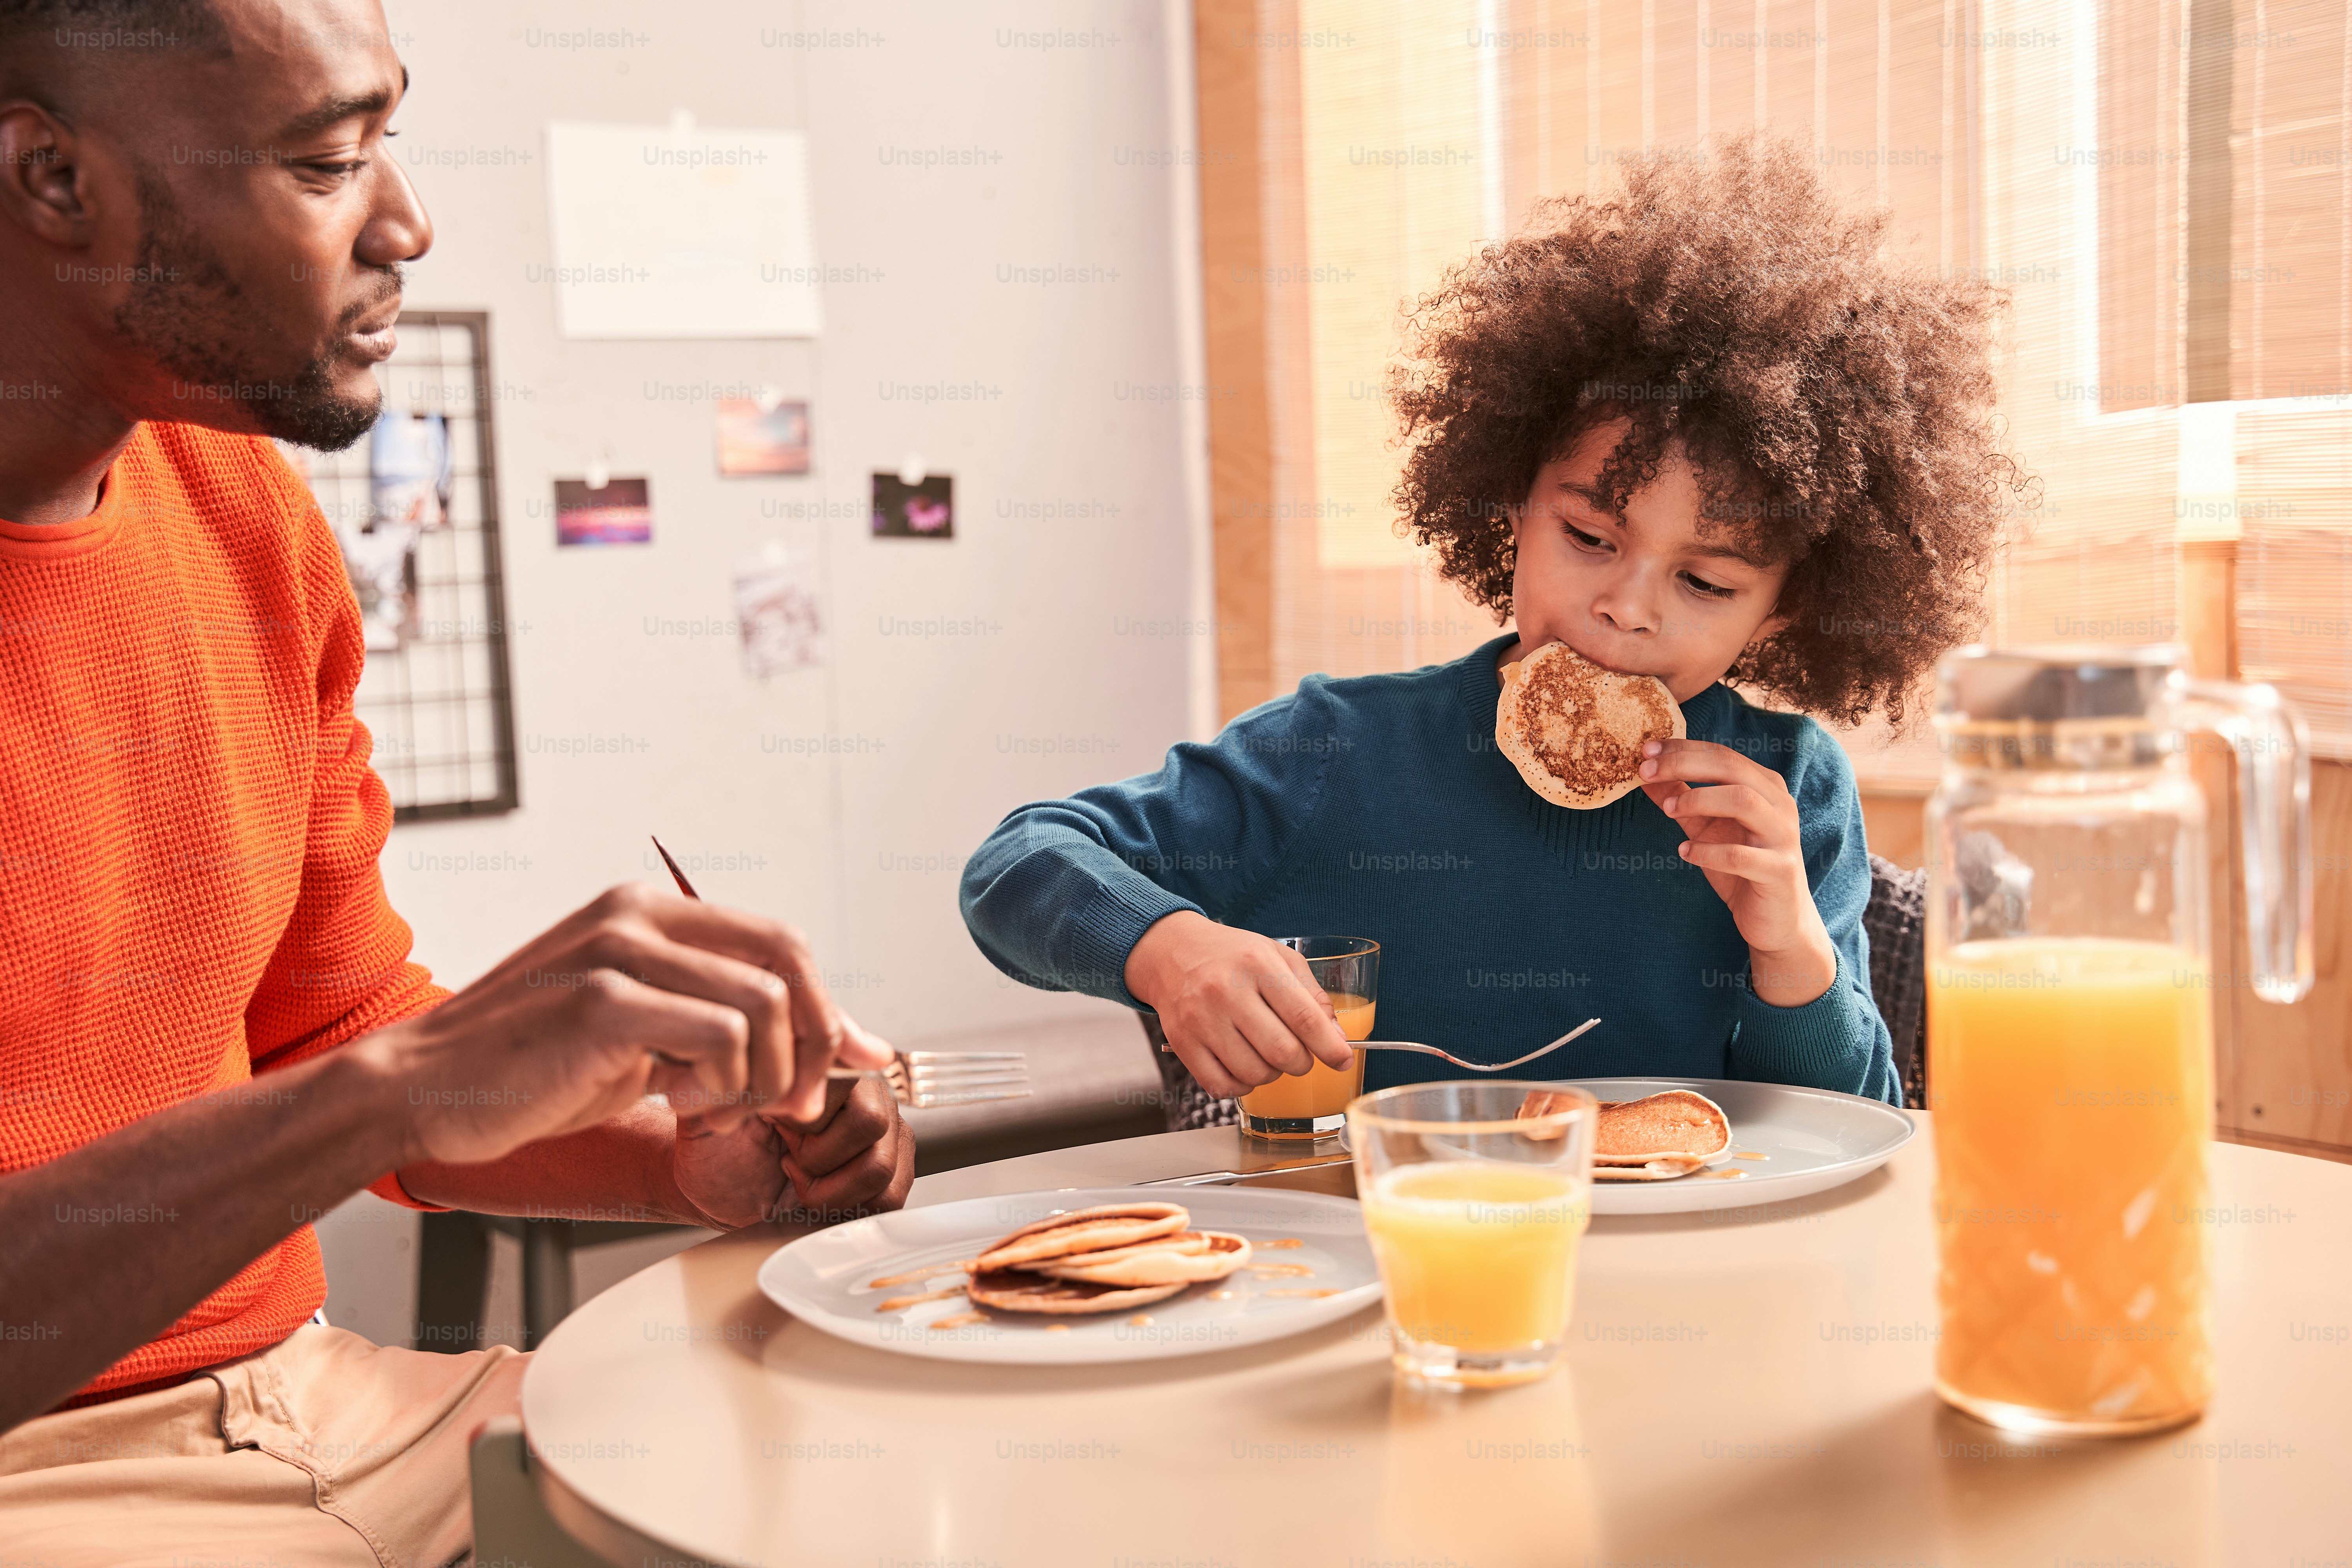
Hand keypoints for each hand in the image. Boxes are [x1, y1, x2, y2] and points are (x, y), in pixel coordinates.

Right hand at [360, 884, 891, 1166]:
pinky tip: (674, 1105)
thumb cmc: (539, 1069)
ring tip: (705, 1105)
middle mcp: (639, 915)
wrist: (428, 1091)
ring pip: (763, 1005)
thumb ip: (738, 1032)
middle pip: (789, 962)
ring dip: (758, 1077)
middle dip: (813, 1043)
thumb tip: (858, 1047)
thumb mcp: (654, 1041)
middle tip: (791, 1103)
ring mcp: (619, 952)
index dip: (829, 1009)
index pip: (782, 942)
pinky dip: (718, 1085)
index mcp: (652, 911)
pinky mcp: (603, 1001)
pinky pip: (721, 1037)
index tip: (838, 1069)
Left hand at [673, 1052, 914, 1229]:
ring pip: (881, 1166)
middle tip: (790, 1160)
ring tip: (803, 1180)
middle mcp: (863, 1087)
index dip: (807, 1120)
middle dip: (820, 1156)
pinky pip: (892, 1196)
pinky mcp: (893, 1167)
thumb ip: (740, 1089)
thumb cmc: (715, 1147)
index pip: (846, 1081)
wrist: (718, 1188)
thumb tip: (780, 1090)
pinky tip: (825, 1196)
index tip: (776, 1129)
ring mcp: (884, 1128)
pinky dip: (851, 1209)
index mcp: (823, 1061)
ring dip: (832, 1189)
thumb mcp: (712, 1109)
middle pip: (871, 1123)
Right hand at [1123, 911, 1353, 1097]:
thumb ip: (1311, 995)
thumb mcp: (1278, 957)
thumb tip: (1335, 1038)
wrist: (1172, 952)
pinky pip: (1222, 1085)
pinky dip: (1242, 1085)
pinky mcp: (1182, 1043)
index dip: (1329, 1046)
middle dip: (1302, 1062)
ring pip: (1254, 1074)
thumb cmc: (1232, 956)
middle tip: (1300, 1054)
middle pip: (1281, 1051)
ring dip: (1272, 1074)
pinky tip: (1244, 1066)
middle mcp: (1225, 991)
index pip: (1303, 1016)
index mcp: (1256, 964)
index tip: (1343, 1060)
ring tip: (1267, 1054)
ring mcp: (1200, 1019)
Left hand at [1638, 739, 1836, 1006]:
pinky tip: (1685, 852)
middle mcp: (1779, 804)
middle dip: (1684, 765)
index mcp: (1764, 786)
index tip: (1645, 750)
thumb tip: (1645, 776)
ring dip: (1698, 800)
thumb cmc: (1740, 868)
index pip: (1722, 755)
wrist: (1778, 920)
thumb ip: (1680, 799)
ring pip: (1743, 801)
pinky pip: (1741, 856)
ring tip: (1667, 810)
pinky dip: (1708, 851)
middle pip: (1731, 768)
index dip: (1682, 749)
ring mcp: (1783, 836)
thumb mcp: (1705, 828)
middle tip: (1646, 772)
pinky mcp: (1780, 871)